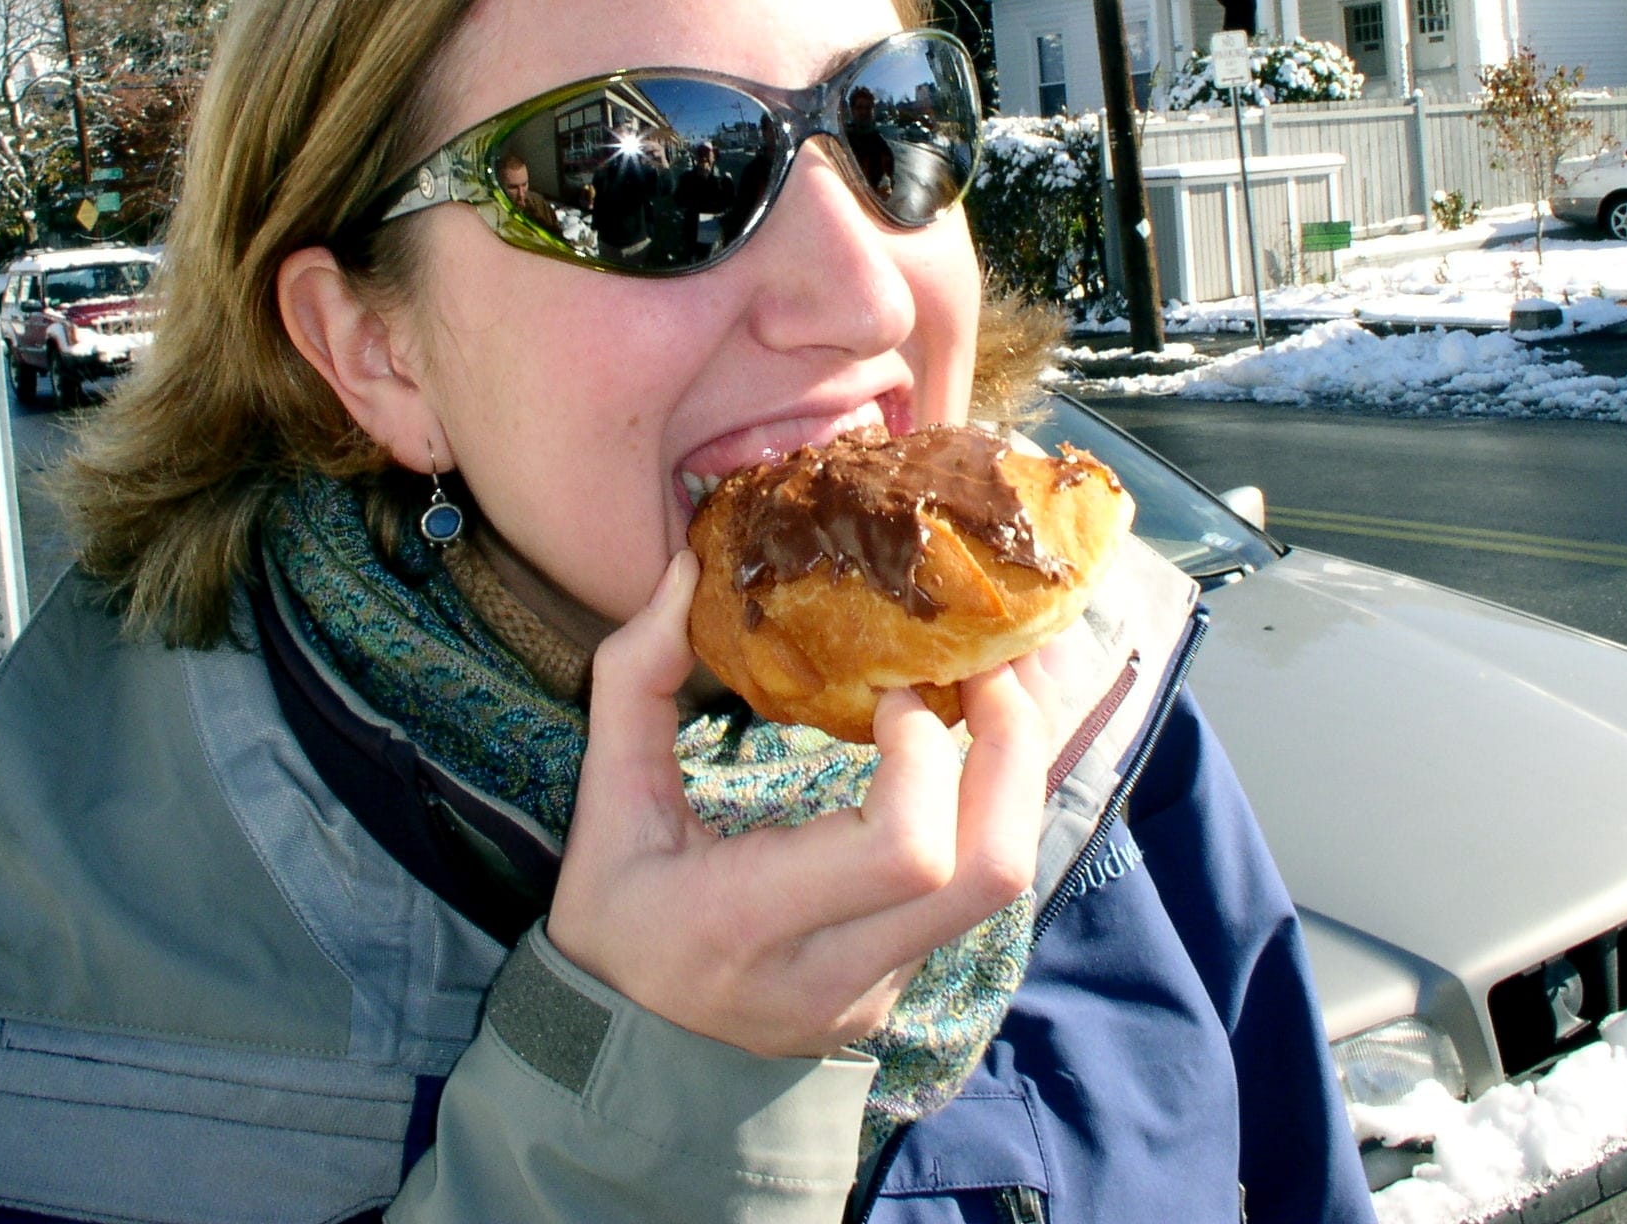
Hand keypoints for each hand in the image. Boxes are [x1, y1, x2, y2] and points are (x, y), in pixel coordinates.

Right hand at [546, 552, 1058, 1057]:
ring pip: (1004, 882)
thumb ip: (636, 683)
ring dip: (1022, 770)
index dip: (926, 757)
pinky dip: (1000, 801)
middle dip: (1014, 751)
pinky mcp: (908, 976)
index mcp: (751, 922)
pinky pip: (981, 886)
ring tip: (1007, 682)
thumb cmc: (616, 921)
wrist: (635, 1057)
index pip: (902, 853)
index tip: (896, 688)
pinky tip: (989, 734)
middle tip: (992, 665)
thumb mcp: (604, 806)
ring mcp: (885, 982)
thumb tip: (687, 569)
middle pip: (989, 872)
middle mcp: (835, 968)